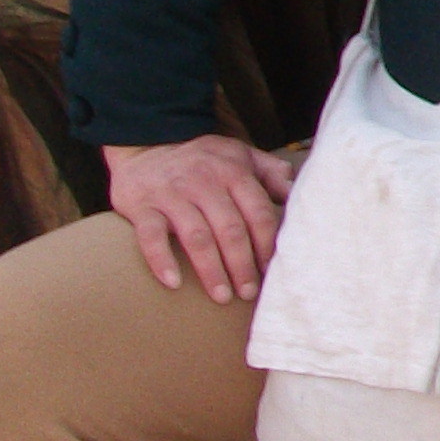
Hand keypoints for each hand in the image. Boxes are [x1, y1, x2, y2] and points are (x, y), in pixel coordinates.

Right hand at [106, 137, 298, 302]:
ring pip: (196, 236)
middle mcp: (203, 182)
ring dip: (211, 270)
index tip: (272, 272)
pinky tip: (173, 284)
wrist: (148, 144)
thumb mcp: (241, 157)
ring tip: (222, 297)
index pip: (257, 213)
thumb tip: (298, 195)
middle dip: (243, 265)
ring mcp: (171, 194)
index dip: (267, 245)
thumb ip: (272, 175)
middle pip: (230, 229)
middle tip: (250, 293)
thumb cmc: (205, 161)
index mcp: (233, 172)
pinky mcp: (141, 206)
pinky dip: (161, 260)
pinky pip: (151, 236)